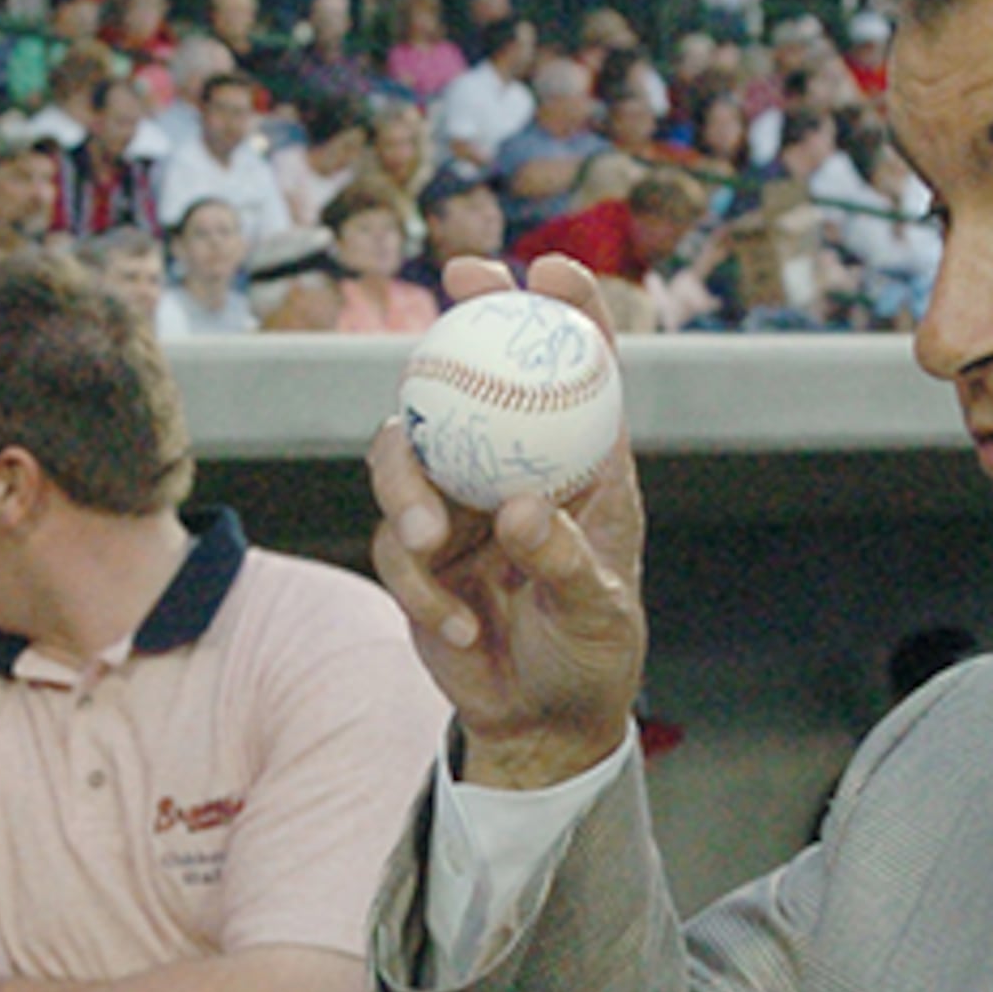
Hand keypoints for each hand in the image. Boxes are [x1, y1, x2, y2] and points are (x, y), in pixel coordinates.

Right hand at [365, 256, 649, 791]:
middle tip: (448, 300)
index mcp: (578, 464)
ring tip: (431, 540)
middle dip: (456, 327)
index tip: (547, 269)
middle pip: (469, 379)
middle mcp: (510, 467)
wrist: (538, 722)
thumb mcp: (597, 610)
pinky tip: (461, 630)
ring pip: (404, 453)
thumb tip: (516, 508)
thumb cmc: (592, 654)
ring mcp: (456, 504)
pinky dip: (421, 588)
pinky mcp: (416, 554)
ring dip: (407, 488)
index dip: (565, 310)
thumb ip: (562, 558)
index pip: (577, 371)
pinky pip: (395, 546)